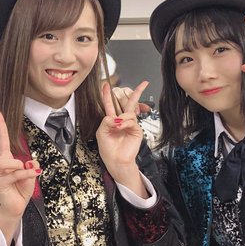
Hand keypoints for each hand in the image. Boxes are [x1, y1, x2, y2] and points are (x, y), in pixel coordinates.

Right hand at [0, 108, 39, 244]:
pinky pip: (15, 174)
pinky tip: (35, 173)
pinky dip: (26, 173)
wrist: (16, 208)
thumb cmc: (20, 190)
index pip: (2, 140)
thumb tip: (29, 161)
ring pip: (5, 161)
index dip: (0, 125)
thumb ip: (29, 166)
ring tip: (27, 170)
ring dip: (18, 164)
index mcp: (5, 160)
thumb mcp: (30, 175)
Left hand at [97, 81, 148, 195]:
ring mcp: (130, 124)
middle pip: (129, 102)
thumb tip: (115, 116)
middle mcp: (122, 120)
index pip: (110, 104)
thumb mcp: (101, 133)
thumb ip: (105, 122)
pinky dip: (125, 123)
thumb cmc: (108, 149)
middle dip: (136, 92)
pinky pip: (131, 121)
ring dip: (122, 117)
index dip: (107, 94)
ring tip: (116, 126)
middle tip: (143, 84)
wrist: (116, 160)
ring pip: (129, 111)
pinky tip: (120, 127)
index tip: (106, 84)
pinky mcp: (136, 130)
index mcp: (111, 120)